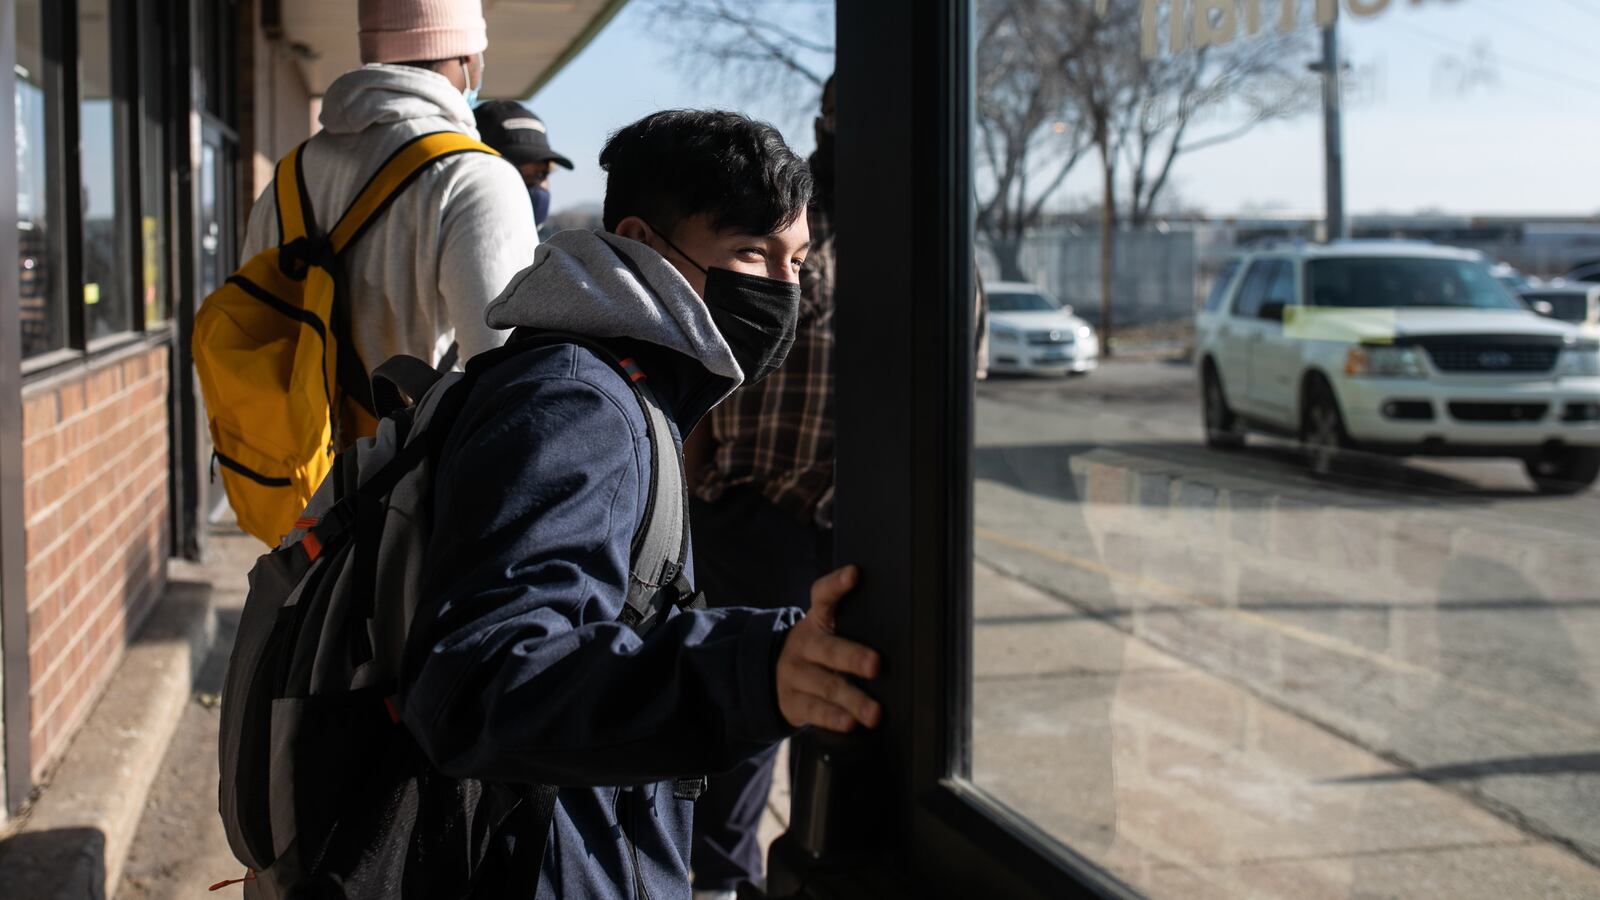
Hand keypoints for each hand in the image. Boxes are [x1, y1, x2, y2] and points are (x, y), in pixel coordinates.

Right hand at [775, 565, 882, 731]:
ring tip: (874, 712)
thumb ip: (856, 625)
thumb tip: (907, 631)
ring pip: (825, 685)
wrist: (772, 676)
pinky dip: (834, 718)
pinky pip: (815, 710)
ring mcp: (795, 674)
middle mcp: (804, 644)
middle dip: (853, 657)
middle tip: (876, 665)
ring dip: (853, 699)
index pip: (823, 595)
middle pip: (828, 649)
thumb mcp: (828, 630)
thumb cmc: (819, 651)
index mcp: (817, 620)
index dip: (837, 584)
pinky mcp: (793, 701)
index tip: (854, 574)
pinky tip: (851, 722)